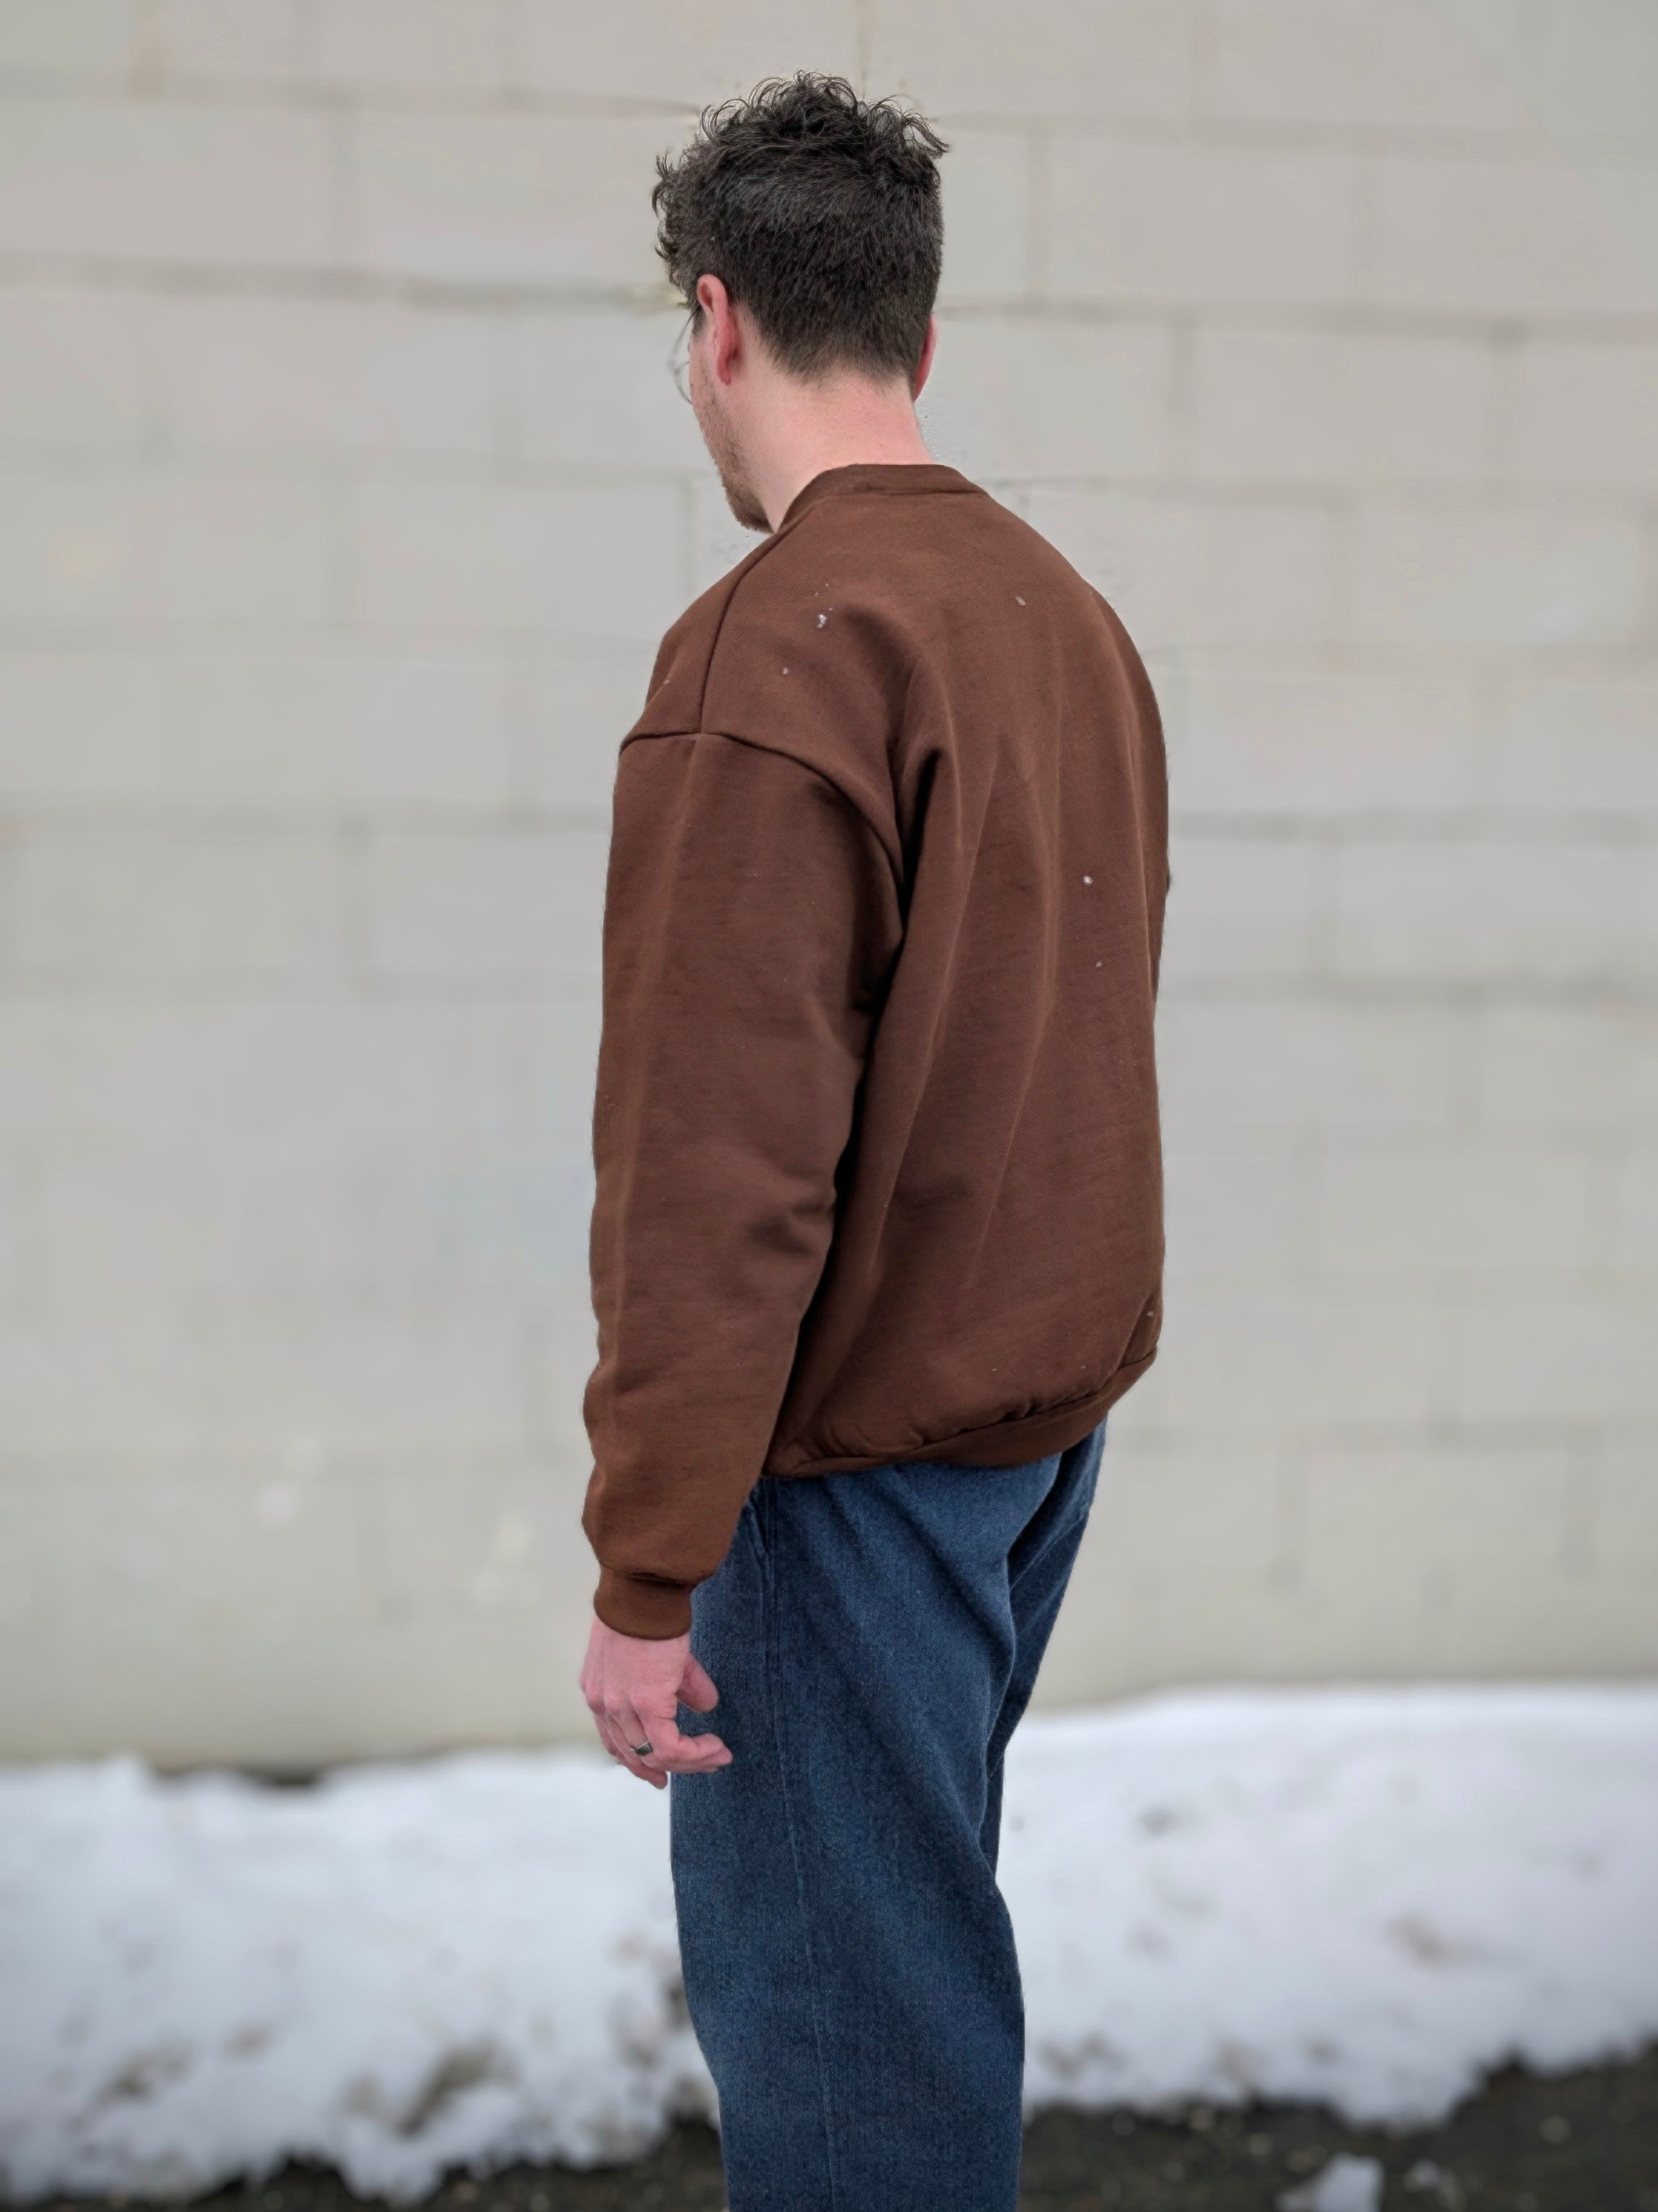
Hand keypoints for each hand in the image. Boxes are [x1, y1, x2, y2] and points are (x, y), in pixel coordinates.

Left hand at [579, 1613, 732, 1789]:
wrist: (644, 1591)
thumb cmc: (648, 1610)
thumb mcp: (660, 1654)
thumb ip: (680, 1683)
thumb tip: (706, 1704)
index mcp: (600, 1691)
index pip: (615, 1742)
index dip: (639, 1762)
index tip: (660, 1774)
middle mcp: (604, 1705)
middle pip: (634, 1756)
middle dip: (668, 1770)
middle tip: (701, 1767)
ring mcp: (622, 1707)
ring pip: (654, 1756)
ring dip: (691, 1763)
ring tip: (718, 1757)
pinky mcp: (647, 1704)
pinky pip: (670, 1747)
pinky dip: (695, 1754)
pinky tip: (714, 1747)